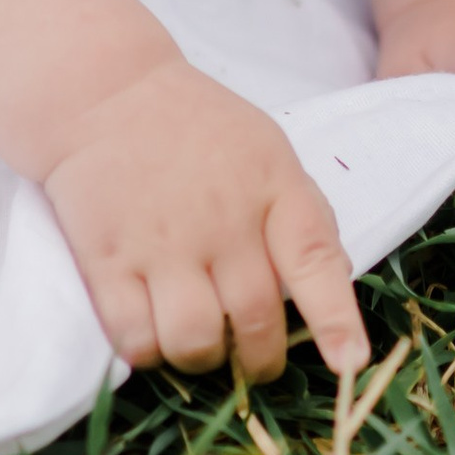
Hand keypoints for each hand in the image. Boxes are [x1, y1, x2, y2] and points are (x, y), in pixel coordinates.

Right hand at [40, 59, 368, 381]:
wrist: (104, 92)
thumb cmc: (195, 125)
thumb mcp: (267, 148)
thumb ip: (304, 210)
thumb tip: (336, 275)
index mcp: (270, 187)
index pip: (313, 259)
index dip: (335, 319)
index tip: (350, 362)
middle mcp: (221, 221)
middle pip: (255, 321)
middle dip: (260, 359)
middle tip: (252, 358)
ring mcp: (161, 243)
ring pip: (195, 342)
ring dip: (202, 359)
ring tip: (199, 342)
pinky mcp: (106, 260)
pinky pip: (134, 338)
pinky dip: (148, 352)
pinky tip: (152, 332)